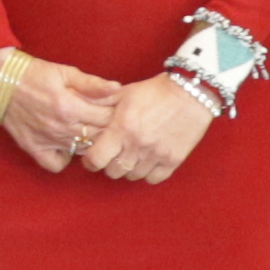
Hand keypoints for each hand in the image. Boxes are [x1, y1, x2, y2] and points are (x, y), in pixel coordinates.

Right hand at [0, 48, 117, 171]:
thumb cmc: (35, 73)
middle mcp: (60, 128)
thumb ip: (92, 83)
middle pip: (98, 137)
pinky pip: (56, 165)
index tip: (117, 109)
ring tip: (89, 130)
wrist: (1, 80)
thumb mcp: (65, 72)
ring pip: (82, 151)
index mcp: (70, 107)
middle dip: (108, 130)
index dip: (116, 114)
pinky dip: (65, 158)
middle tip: (108, 122)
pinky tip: (67, 145)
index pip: (107, 119)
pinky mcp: (33, 148)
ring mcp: (47, 141)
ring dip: (90, 142)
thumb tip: (117, 89)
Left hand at [83, 74, 214, 183]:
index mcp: (122, 128)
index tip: (92, 157)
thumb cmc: (155, 91)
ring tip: (132, 155)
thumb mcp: (124, 93)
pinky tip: (148, 161)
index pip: (96, 159)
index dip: (90, 161)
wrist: (191, 92)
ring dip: (129, 169)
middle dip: (109, 165)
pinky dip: (149, 173)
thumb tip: (77, 104)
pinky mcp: (174, 160)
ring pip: (133, 176)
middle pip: (113, 172)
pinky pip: (153, 179)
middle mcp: (137, 145)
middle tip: (113, 155)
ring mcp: (156, 154)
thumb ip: (100, 102)